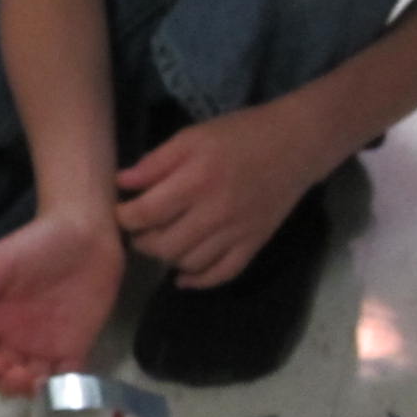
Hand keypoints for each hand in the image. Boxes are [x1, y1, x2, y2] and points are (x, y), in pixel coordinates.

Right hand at [0, 211, 126, 395]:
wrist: (85, 233)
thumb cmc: (36, 244)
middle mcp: (14, 338)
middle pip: (1, 374)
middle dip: (5, 382)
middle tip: (19, 375)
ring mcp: (44, 346)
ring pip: (30, 382)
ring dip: (30, 390)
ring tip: (38, 382)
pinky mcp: (74, 348)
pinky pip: (65, 376)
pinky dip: (62, 387)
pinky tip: (62, 383)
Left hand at [115, 102, 332, 288]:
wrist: (295, 145)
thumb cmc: (239, 134)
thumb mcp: (192, 137)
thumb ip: (155, 162)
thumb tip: (121, 184)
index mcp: (196, 181)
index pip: (146, 214)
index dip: (124, 217)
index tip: (121, 211)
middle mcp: (214, 213)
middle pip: (163, 246)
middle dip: (142, 240)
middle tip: (139, 228)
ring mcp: (236, 233)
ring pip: (188, 263)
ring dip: (167, 257)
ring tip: (162, 241)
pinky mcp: (253, 244)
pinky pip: (222, 274)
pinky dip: (198, 281)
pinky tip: (182, 276)